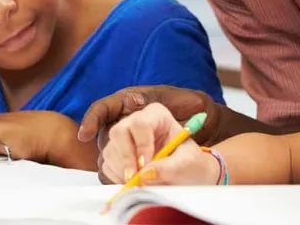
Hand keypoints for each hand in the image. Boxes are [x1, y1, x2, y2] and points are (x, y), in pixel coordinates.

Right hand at [101, 103, 220, 184]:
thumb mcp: (189, 165)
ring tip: (141, 183)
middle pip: (118, 132)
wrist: (188, 176)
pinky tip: (134, 183)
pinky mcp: (116, 156)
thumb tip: (144, 174)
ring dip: (122, 171)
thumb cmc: (192, 164)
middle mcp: (136, 123)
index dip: (141, 144)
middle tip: (135, 178)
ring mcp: (124, 139)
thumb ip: (170, 168)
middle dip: (125, 157)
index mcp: (157, 115)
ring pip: (110, 150)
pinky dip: (117, 178)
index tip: (146, 165)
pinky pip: (107, 166)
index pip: (141, 123)